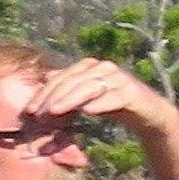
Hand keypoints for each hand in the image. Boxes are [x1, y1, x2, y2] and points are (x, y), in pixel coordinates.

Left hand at [31, 56, 177, 140]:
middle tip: (39, 114)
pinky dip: (100, 104)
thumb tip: (46, 76)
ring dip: (70, 100)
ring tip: (55, 112)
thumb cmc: (114, 103)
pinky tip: (87, 112)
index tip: (30, 110)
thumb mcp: (87, 95)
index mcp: (90, 65)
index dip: (44, 93)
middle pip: (73, 82)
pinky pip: (113, 97)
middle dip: (53, 98)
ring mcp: (119, 78)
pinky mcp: (132, 92)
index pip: (62, 78)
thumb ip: (69, 86)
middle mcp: (104, 67)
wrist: (148, 112)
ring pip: (89, 88)